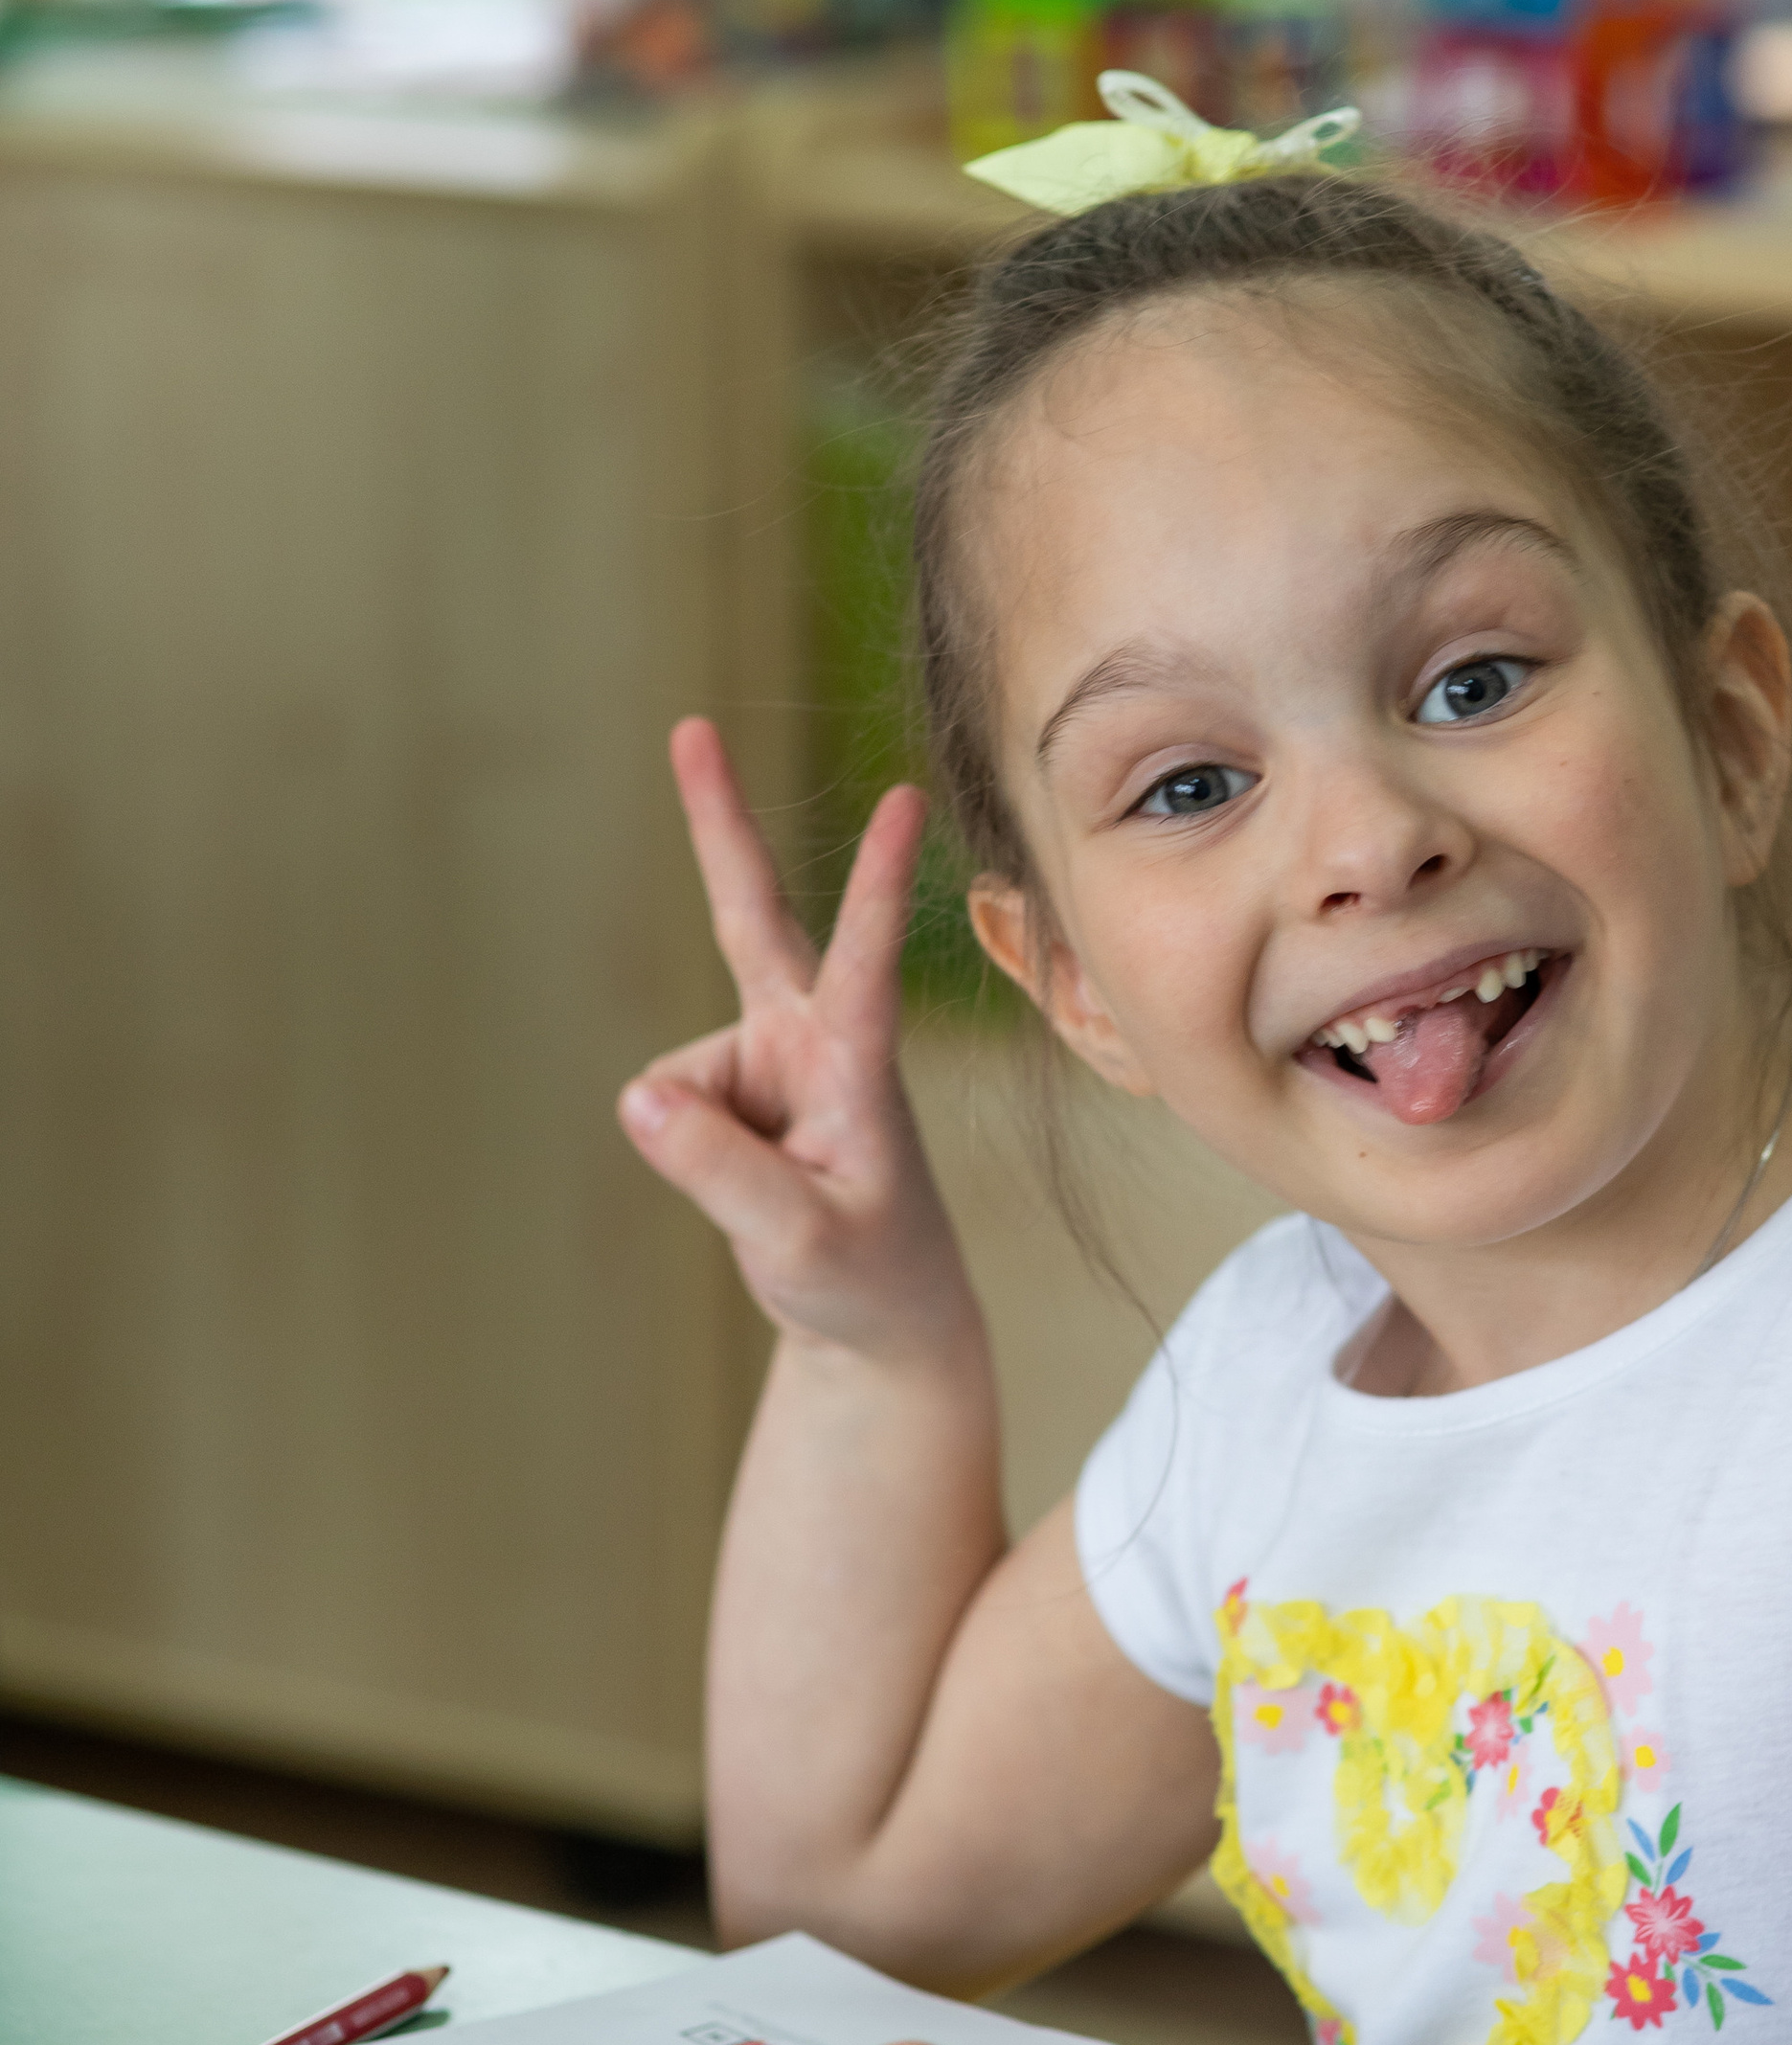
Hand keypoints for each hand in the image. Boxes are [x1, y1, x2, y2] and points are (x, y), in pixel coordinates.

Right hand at [617, 722, 973, 1360]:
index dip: (877, 885)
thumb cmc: (863, 1277)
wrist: (875, 1316)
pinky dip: (690, 1155)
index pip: (867, 964)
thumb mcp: (797, 1243)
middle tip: (691, 728)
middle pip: (751, 918)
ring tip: (776, 1205)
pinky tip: (749, 1188)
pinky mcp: (732, 1082)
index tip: (902, 801)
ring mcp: (768, 1056)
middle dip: (718, 825)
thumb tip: (636, 1096)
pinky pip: (666, 1110)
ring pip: (676, 1084)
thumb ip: (721, 1175)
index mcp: (857, 1065)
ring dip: (703, 1149)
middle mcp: (811, 1039)